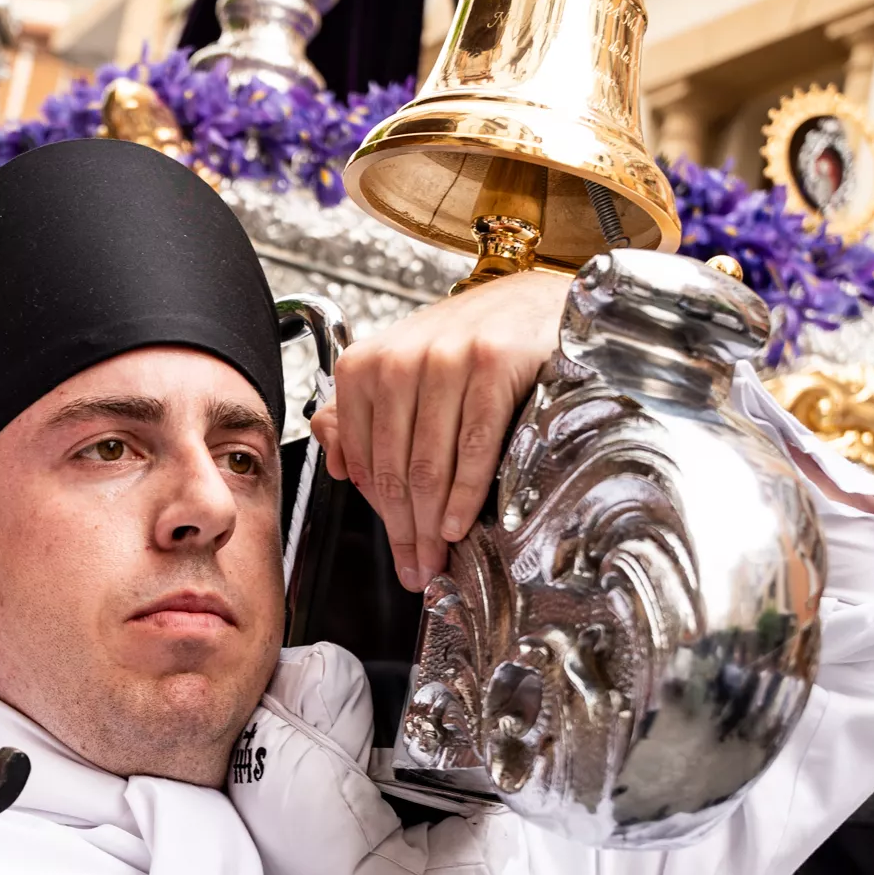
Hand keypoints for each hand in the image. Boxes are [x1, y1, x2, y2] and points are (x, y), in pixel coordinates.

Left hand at [310, 267, 570, 589]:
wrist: (536, 305)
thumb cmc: (473, 347)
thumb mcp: (407, 374)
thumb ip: (363, 415)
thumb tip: (336, 465)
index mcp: (365, 364)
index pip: (362, 459)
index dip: (377, 515)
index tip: (397, 552)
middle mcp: (399, 357)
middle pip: (394, 468)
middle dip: (404, 531)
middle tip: (417, 569)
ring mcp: (446, 358)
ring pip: (429, 464)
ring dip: (431, 524)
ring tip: (437, 558)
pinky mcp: (492, 363)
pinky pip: (472, 447)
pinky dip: (464, 494)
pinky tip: (458, 524)